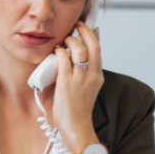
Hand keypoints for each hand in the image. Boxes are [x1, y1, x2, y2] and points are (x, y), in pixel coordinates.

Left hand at [52, 21, 104, 153]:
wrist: (77, 127)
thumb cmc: (77, 111)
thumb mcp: (86, 89)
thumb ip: (82, 74)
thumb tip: (74, 60)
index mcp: (97, 77)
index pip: (98, 51)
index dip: (94, 36)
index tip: (90, 28)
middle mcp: (92, 75)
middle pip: (93, 46)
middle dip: (85, 32)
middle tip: (77, 26)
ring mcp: (80, 79)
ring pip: (79, 50)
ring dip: (70, 41)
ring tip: (64, 41)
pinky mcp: (67, 83)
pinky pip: (63, 60)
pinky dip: (60, 52)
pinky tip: (56, 51)